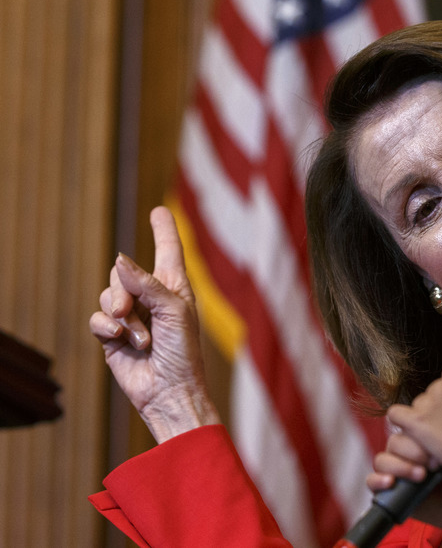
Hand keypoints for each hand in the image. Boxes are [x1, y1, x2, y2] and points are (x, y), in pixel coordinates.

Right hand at [89, 206, 219, 442]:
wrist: (169, 391)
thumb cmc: (183, 352)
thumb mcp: (174, 311)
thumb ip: (147, 284)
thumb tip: (119, 260)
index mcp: (175, 288)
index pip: (168, 251)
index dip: (164, 230)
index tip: (159, 210)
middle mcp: (152, 298)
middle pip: (123, 273)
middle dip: (122, 290)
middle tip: (129, 311)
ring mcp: (131, 317)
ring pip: (108, 295)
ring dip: (121, 316)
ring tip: (140, 338)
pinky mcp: (112, 336)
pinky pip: (98, 318)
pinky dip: (107, 328)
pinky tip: (121, 341)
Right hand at [367, 431, 441, 544]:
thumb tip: (432, 420)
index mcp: (418, 435)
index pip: (405, 424)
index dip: (418, 432)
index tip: (438, 447)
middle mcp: (404, 451)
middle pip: (395, 440)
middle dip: (413, 450)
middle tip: (435, 463)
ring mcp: (395, 469)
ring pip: (382, 459)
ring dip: (400, 466)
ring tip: (421, 475)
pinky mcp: (387, 489)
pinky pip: (371, 480)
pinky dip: (377, 480)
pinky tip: (391, 482)